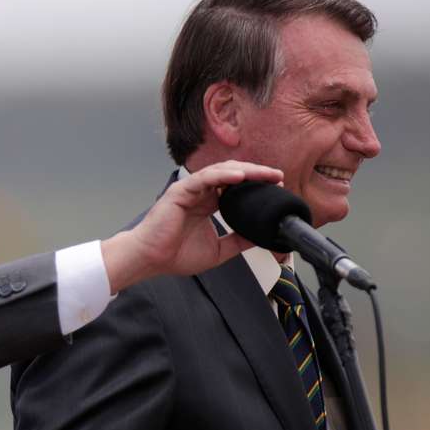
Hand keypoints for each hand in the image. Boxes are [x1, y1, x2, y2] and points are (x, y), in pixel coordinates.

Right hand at [101, 161, 282, 292]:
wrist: (151, 259)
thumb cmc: (175, 254)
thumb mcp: (218, 250)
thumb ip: (238, 241)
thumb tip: (261, 237)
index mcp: (208, 204)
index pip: (236, 187)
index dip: (256, 185)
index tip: (277, 188)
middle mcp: (200, 194)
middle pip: (232, 174)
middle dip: (256, 173)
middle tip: (277, 176)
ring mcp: (190, 190)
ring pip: (221, 172)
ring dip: (245, 170)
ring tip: (265, 174)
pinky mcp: (180, 191)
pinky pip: (204, 178)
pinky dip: (223, 175)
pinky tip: (241, 176)